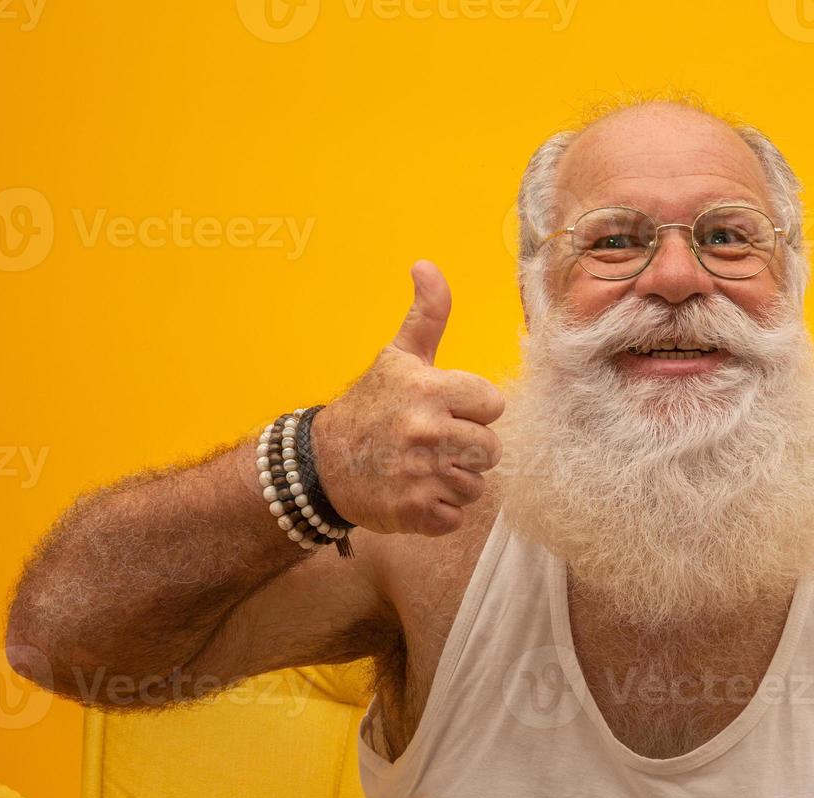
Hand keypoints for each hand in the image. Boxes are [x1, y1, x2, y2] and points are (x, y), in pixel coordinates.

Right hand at [312, 260, 504, 535]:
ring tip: (421, 468)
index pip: (493, 405)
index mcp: (429, 391)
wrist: (321, 464)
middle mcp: (427, 432)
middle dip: (468, 448)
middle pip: (491, 450)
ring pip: (475, 485)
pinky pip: (455, 516)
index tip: (447, 410)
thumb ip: (426, 314)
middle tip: (434, 443)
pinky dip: (438, 511)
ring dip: (453, 481)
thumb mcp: (397, 357)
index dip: (474, 410)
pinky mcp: (415, 512)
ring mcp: (421, 475)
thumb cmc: (368, 407)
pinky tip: (413, 492)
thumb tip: (427, 264)